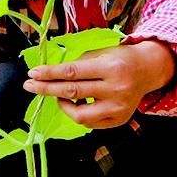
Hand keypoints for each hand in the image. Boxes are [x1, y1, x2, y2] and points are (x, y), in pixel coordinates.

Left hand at [22, 39, 176, 128]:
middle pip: (72, 92)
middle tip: (29, 86)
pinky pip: (90, 123)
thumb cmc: (119, 59)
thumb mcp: (99, 53)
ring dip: (62, 105)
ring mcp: (119, 107)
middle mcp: (116, 89)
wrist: (147, 71)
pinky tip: (73, 103)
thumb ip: (76, 65)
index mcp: (110, 68)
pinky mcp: (119, 120)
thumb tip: (49, 76)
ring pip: (80, 115)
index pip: (72, 72)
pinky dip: (77, 114)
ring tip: (57, 96)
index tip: (32, 74)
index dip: (49, 74)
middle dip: (46, 89)